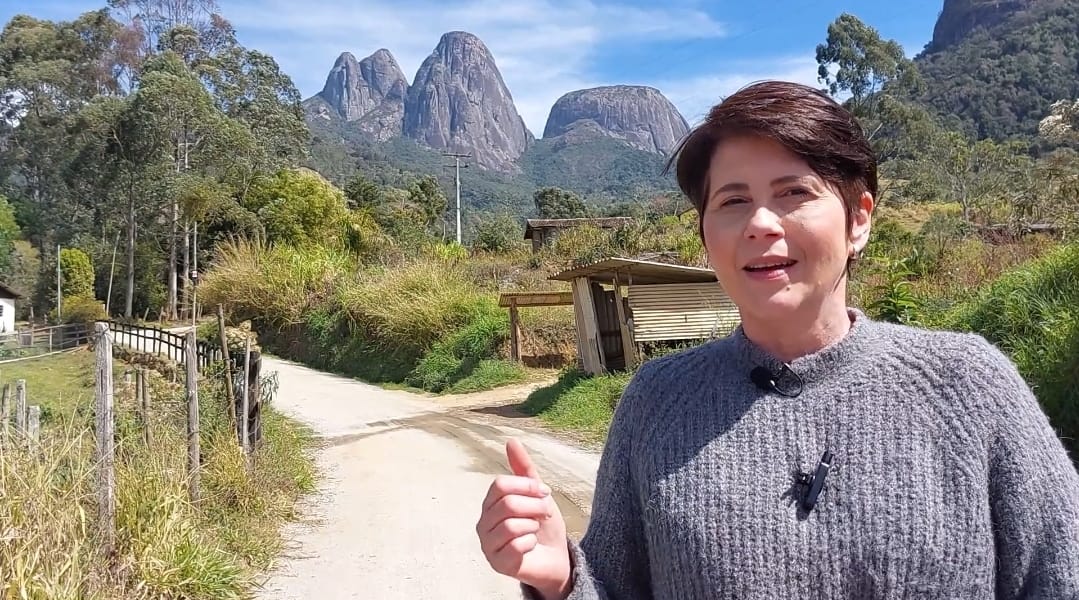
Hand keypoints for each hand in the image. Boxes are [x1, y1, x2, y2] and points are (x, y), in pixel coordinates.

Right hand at [477, 438, 570, 598]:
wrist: (556, 557)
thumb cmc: (543, 524)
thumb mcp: (537, 493)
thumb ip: (523, 468)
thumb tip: (511, 440)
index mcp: (490, 503)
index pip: (500, 485)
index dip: (527, 486)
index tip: (544, 492)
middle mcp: (483, 523)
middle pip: (508, 504)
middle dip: (535, 507)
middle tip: (545, 513)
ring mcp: (487, 544)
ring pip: (511, 525)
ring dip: (533, 526)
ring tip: (536, 530)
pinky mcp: (497, 564)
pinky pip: (516, 546)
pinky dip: (531, 544)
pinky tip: (531, 547)